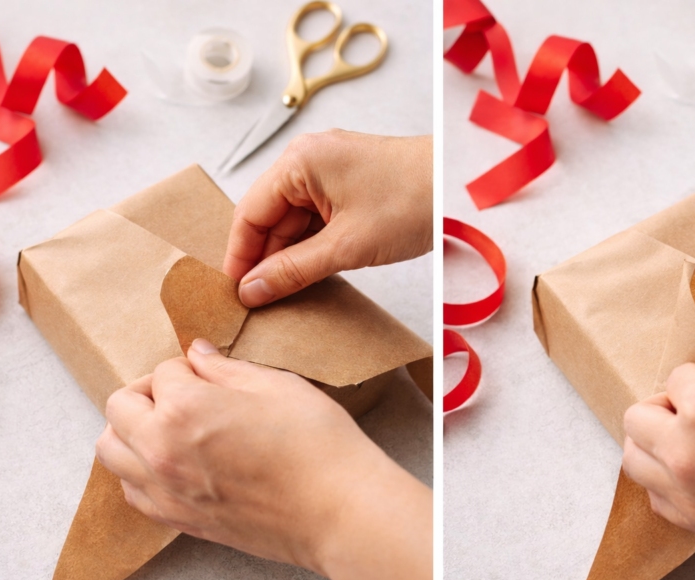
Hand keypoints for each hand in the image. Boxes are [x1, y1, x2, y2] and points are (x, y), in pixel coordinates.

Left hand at [96, 339, 432, 579]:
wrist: (339, 511)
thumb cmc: (317, 445)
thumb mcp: (278, 386)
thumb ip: (227, 368)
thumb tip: (198, 355)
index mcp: (185, 408)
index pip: (164, 371)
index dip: (191, 366)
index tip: (213, 373)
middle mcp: (162, 450)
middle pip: (120, 407)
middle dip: (148, 392)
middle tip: (186, 394)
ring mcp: (167, 490)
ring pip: (111, 451)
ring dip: (132, 431)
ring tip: (171, 428)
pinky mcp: (181, 521)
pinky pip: (132, 491)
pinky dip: (139, 471)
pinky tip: (174, 463)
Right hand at [225, 130, 432, 306]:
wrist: (460, 186)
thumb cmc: (414, 201)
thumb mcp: (348, 245)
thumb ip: (294, 270)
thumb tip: (253, 290)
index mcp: (300, 162)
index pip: (250, 212)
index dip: (239, 255)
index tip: (235, 292)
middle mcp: (309, 161)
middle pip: (270, 218)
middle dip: (265, 259)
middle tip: (259, 302)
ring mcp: (329, 173)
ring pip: (294, 222)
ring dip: (290, 257)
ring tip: (284, 295)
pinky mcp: (349, 187)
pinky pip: (317, 220)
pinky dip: (313, 247)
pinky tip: (310, 275)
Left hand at [621, 341, 694, 571]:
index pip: (676, 378)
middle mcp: (683, 450)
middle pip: (637, 417)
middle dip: (662, 406)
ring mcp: (686, 491)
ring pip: (634, 460)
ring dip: (651, 443)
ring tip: (685, 440)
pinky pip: (654, 498)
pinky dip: (663, 482)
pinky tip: (693, 474)